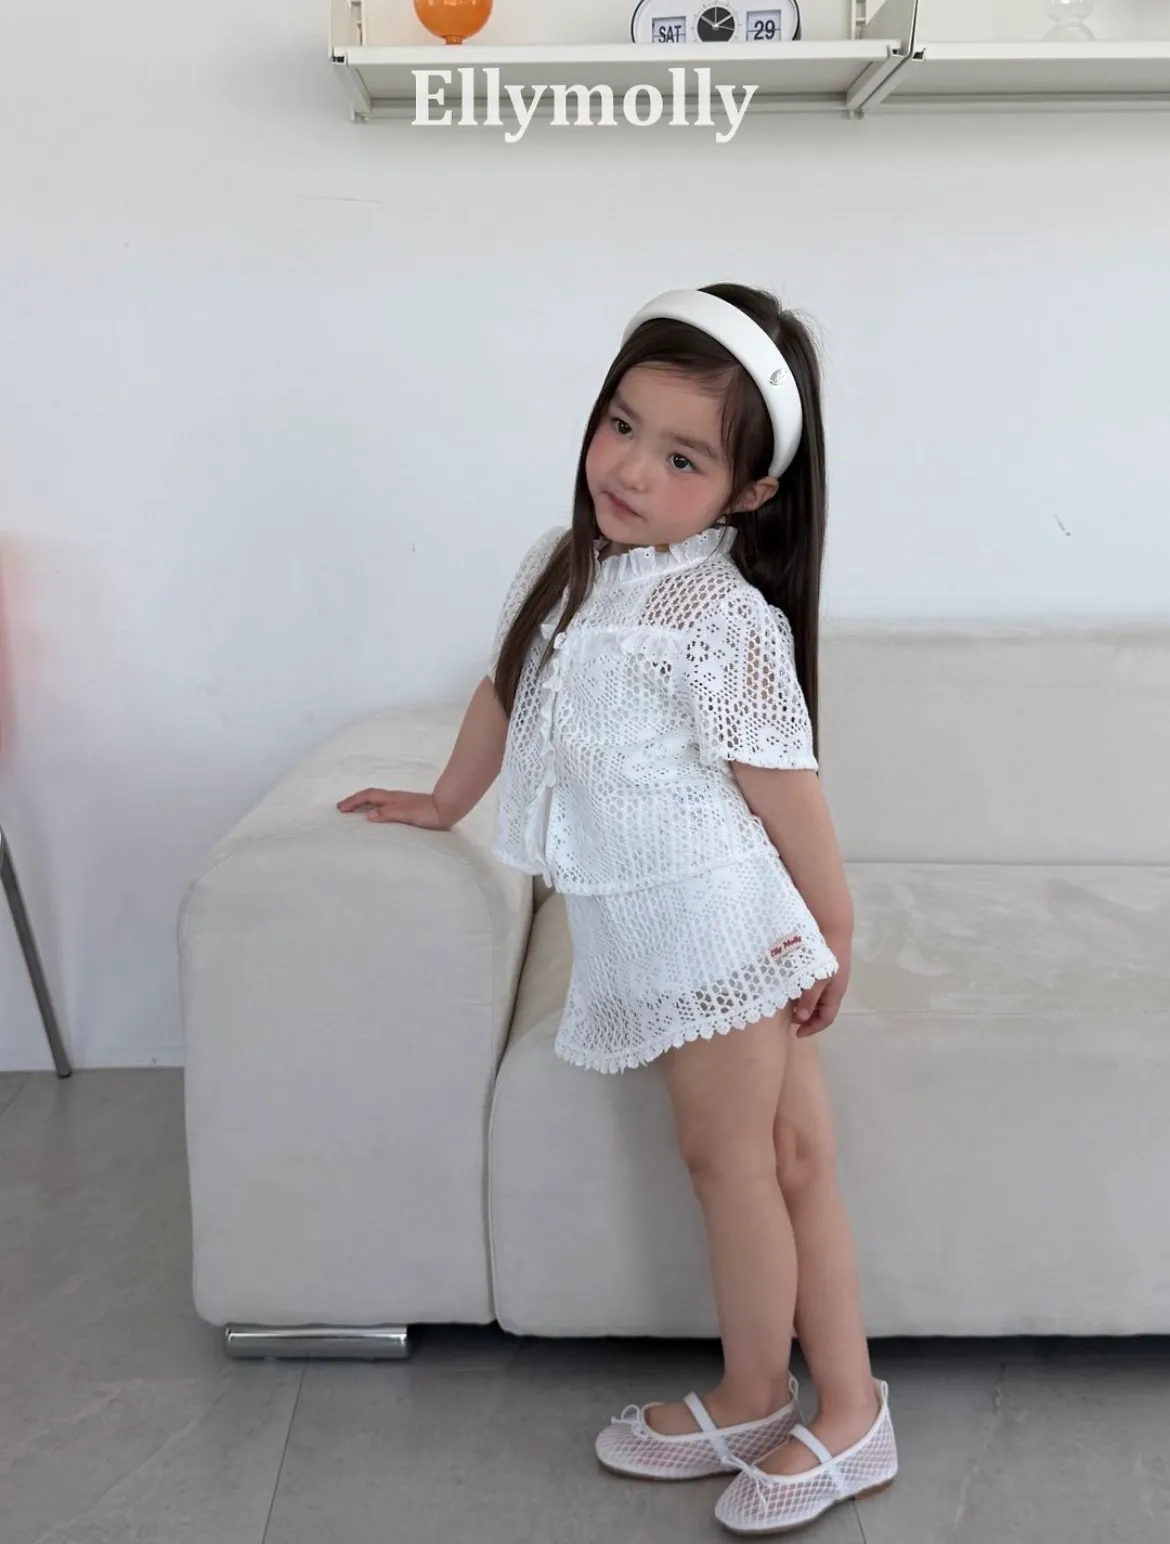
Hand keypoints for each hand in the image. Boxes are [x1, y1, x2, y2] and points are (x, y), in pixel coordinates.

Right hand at [336, 788, 450, 829]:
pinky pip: (383, 804)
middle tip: (341, 808)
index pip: (367, 797)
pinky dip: (373, 806)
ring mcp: (400, 801)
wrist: (448, 809)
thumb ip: (388, 814)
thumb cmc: (429, 813)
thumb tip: (368, 815)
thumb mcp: (407, 815)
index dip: (353, 802)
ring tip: (353, 810)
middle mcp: (394, 798)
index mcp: (392, 799)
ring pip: (376, 799)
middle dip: (354, 801)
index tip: (340, 808)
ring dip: (362, 803)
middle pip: (369, 796)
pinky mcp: (406, 807)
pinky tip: (375, 814)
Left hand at [792, 942, 850, 1037]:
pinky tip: (790, 986)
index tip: (796, 1033)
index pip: (827, 1018)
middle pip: (822, 1009)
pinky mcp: (822, 965)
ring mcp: (829, 975)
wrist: (831, 924)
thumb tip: (802, 1019)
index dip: (813, 1028)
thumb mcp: (817, 978)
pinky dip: (803, 990)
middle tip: (789, 1020)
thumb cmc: (825, 953)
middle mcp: (834, 986)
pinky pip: (813, 984)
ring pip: (817, 996)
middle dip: (807, 1017)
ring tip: (787, 1005)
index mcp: (836, 992)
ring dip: (804, 1004)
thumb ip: (810, 998)